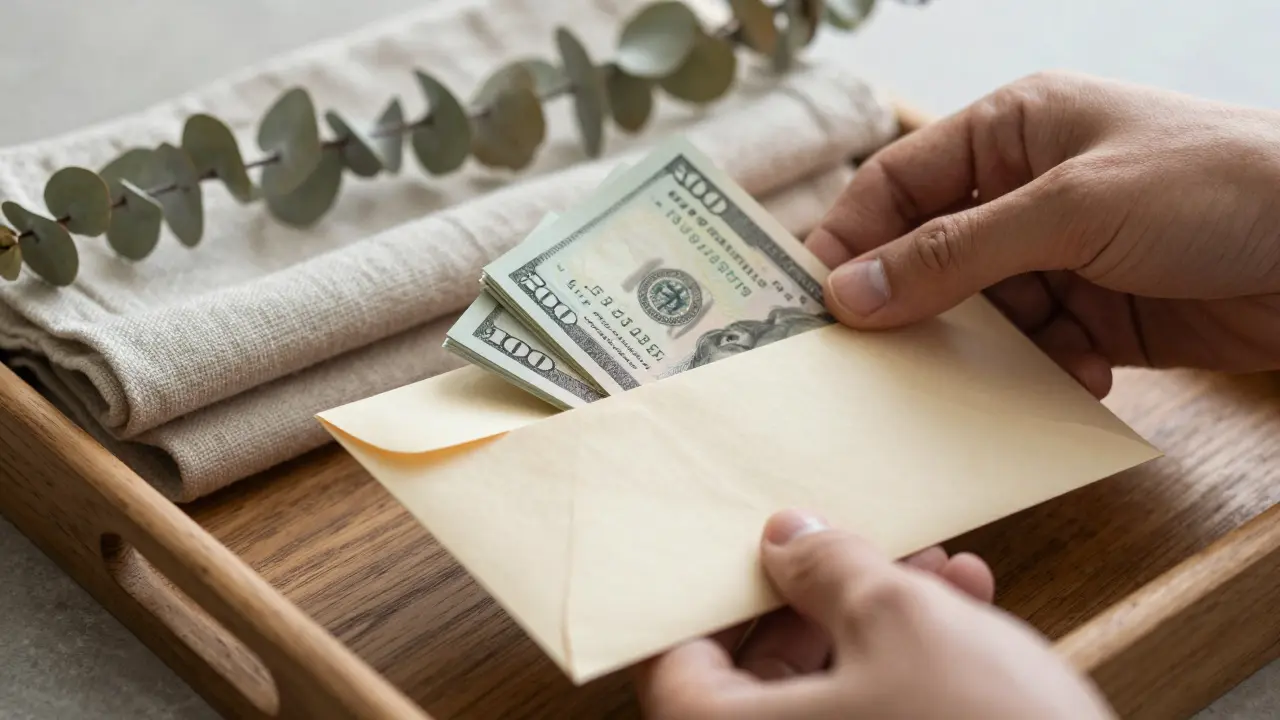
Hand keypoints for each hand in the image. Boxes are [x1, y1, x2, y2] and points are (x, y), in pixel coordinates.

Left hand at [634, 510, 1114, 719]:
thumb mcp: (901, 619)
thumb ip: (829, 568)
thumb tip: (788, 539)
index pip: (680, 660)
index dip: (719, 595)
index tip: (756, 553)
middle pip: (763, 673)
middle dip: (828, 596)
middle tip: (866, 550)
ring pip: (832, 691)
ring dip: (882, 621)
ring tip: (941, 573)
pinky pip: (877, 718)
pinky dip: (911, 669)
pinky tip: (967, 616)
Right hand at [806, 71, 1279, 397]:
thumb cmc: (1214, 187)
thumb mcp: (1071, 209)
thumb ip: (955, 253)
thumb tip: (851, 291)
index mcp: (1012, 130)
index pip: (898, 182)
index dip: (851, 239)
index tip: (815, 304)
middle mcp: (1028, 189)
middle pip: (932, 255)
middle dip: (916, 307)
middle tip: (882, 362)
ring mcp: (1063, 253)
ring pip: (982, 312)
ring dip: (992, 349)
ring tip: (1006, 372)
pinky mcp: (1099, 312)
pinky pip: (1038, 349)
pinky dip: (1048, 368)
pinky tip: (1084, 371)